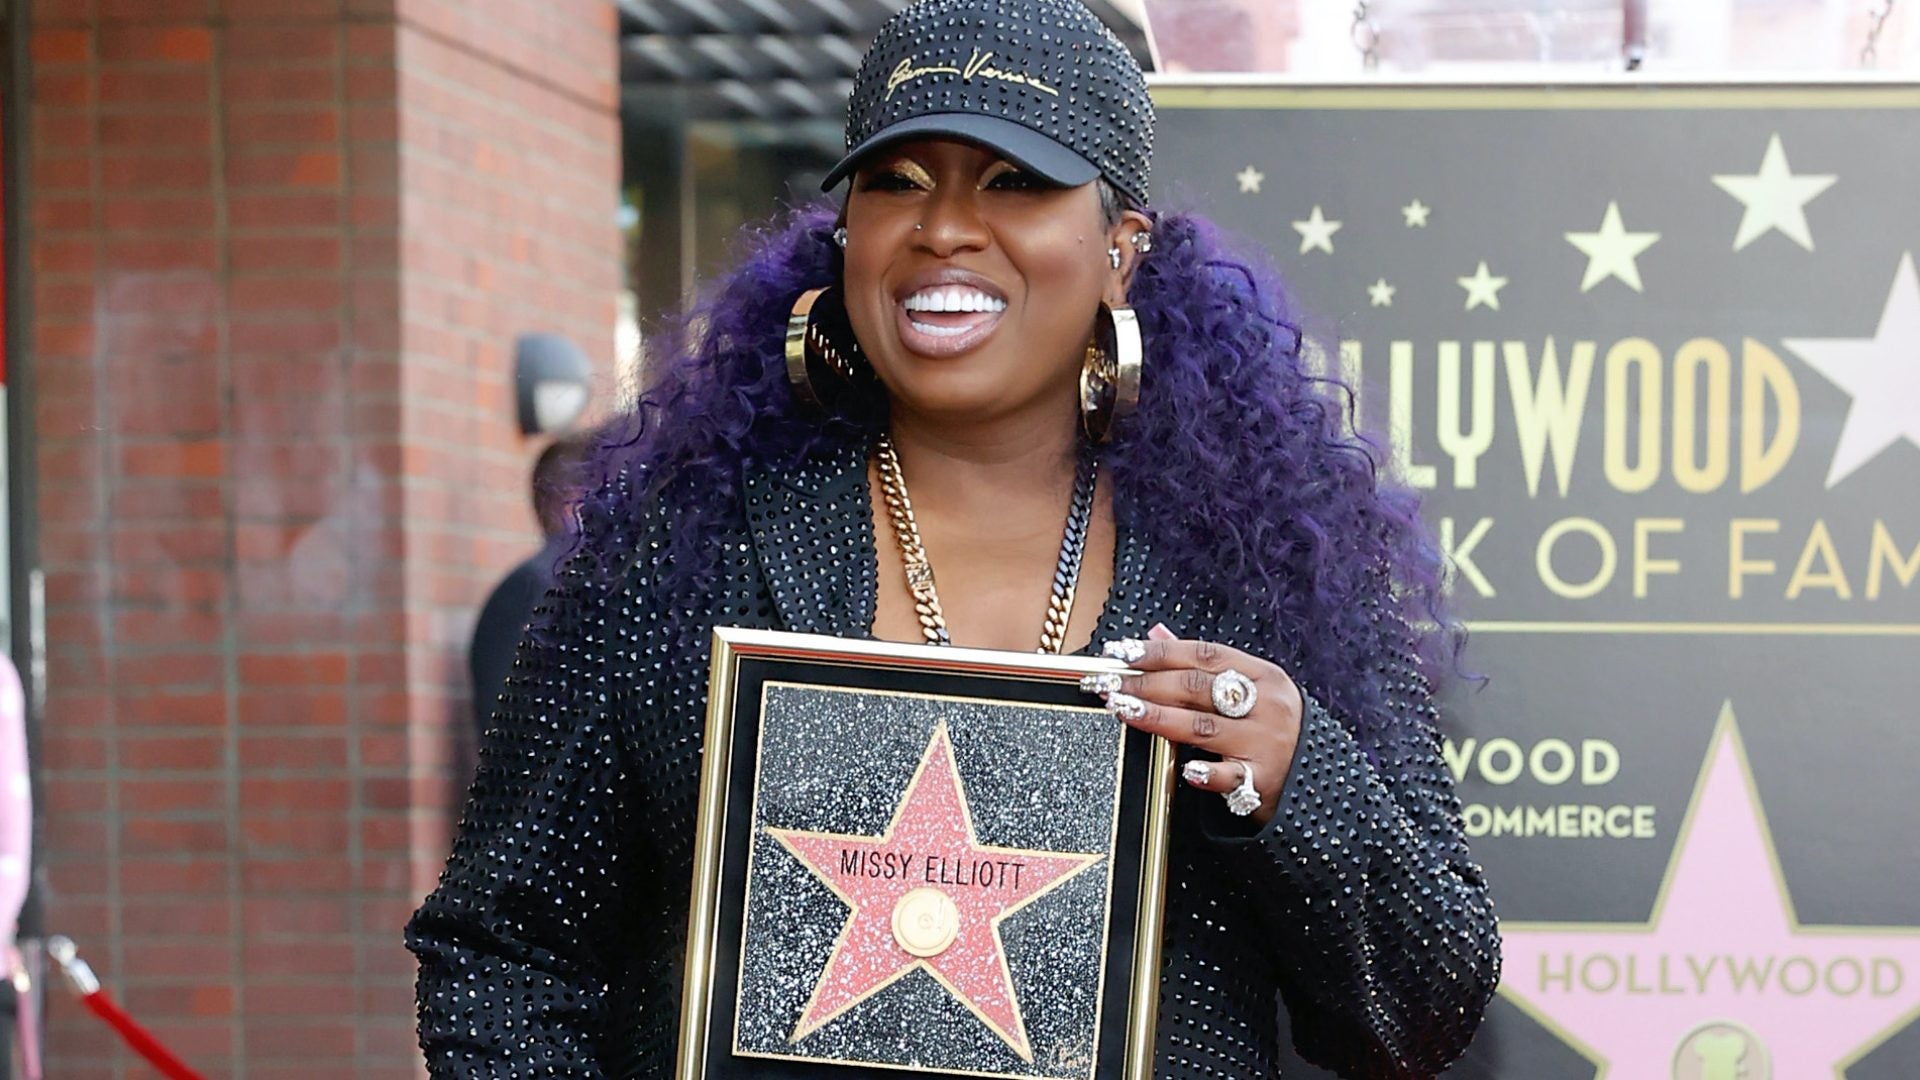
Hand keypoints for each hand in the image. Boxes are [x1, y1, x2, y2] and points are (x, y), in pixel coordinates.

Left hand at [1085, 624, 1302, 823]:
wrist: (1321, 782)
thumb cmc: (1275, 729)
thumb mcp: (1251, 690)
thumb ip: (1204, 665)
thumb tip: (1156, 633)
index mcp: (1264, 676)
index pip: (1203, 654)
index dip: (1159, 651)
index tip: (1122, 652)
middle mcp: (1267, 705)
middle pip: (1197, 686)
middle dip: (1146, 683)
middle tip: (1109, 684)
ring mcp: (1265, 742)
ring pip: (1203, 726)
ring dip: (1158, 717)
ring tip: (1122, 710)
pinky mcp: (1262, 780)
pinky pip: (1228, 776)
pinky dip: (1205, 772)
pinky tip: (1183, 768)